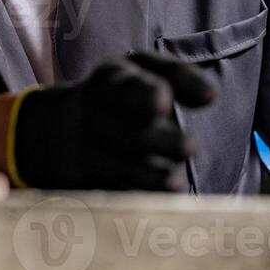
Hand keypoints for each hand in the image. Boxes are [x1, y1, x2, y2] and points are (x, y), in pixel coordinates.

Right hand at [7, 52, 216, 191]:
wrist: (58, 129)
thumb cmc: (120, 93)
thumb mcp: (140, 69)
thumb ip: (178, 75)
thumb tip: (210, 95)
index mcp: (112, 80)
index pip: (128, 87)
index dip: (144, 95)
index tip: (162, 103)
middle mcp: (98, 115)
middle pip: (129, 131)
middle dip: (159, 140)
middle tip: (189, 147)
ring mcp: (93, 151)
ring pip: (122, 166)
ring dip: (152, 175)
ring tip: (176, 180)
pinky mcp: (94, 181)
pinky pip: (118, 191)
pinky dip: (141, 197)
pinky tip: (162, 199)